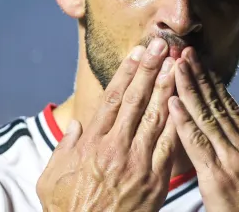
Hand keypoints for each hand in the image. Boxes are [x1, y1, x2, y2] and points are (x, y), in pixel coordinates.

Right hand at [36, 38, 179, 211]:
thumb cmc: (67, 210)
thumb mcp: (52, 177)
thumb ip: (65, 147)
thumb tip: (78, 125)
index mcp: (91, 144)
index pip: (112, 99)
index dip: (126, 73)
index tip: (137, 52)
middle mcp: (115, 148)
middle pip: (136, 100)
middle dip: (150, 69)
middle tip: (163, 44)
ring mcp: (137, 163)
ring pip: (155, 117)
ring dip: (167, 87)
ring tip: (177, 63)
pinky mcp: (156, 180)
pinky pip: (169, 145)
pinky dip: (177, 122)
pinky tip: (185, 103)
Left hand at [168, 48, 238, 211]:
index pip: (232, 109)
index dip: (215, 85)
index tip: (202, 65)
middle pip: (220, 105)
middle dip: (200, 76)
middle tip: (186, 52)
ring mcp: (235, 162)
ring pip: (208, 117)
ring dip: (189, 89)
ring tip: (176, 65)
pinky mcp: (218, 177)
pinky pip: (197, 143)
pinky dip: (184, 121)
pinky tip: (172, 102)